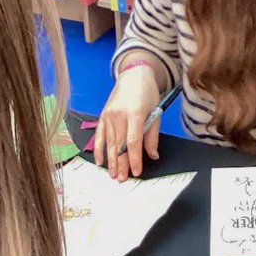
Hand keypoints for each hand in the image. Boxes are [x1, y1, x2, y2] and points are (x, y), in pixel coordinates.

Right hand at [95, 66, 160, 180]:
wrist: (133, 75)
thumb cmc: (148, 93)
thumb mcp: (156, 112)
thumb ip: (152, 136)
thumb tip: (152, 156)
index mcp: (135, 113)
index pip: (133, 141)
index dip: (134, 159)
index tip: (136, 172)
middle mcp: (119, 115)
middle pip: (119, 145)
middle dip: (121, 164)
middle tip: (122, 180)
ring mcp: (108, 115)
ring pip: (110, 143)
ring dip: (111, 161)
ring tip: (113, 175)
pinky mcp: (103, 116)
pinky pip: (100, 135)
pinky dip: (99, 149)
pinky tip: (100, 162)